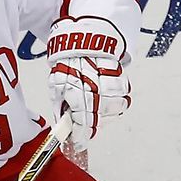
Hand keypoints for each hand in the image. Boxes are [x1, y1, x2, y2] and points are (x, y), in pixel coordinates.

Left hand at [47, 16, 130, 149]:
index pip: (82, 125)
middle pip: (99, 120)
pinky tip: (107, 93)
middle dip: (91, 123)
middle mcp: (97, 92)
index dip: (80, 137)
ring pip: (116, 109)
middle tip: (84, 121)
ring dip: (106, 111)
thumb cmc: (69, 60)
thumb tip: (62, 125)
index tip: (77, 143)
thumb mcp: (56, 84)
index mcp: (78, 94)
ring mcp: (110, 85)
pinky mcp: (121, 78)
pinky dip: (117, 97)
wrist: (84, 38)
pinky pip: (124, 95)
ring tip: (96, 104)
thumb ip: (60, 107)